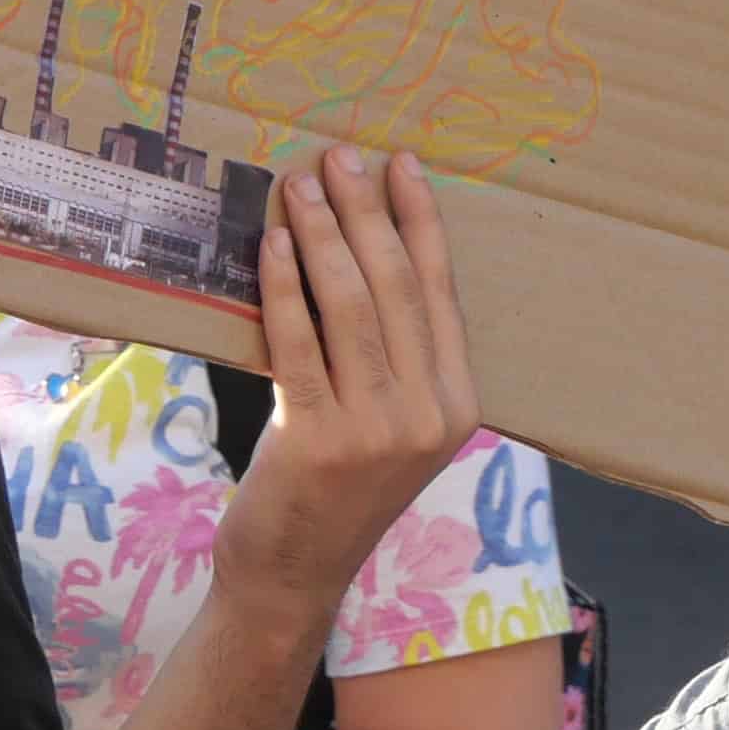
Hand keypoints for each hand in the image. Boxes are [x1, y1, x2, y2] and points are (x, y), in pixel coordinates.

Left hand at [210, 149, 482, 616]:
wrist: (293, 574)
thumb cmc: (331, 489)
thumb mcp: (385, 423)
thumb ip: (392, 356)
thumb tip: (362, 251)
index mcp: (458, 405)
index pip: (441, 293)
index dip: (421, 222)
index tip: (403, 164)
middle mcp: (428, 415)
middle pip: (396, 288)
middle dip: (367, 212)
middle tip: (340, 156)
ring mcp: (376, 430)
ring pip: (350, 306)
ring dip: (322, 235)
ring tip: (299, 184)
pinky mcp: (317, 440)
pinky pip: (298, 342)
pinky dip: (283, 286)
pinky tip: (270, 245)